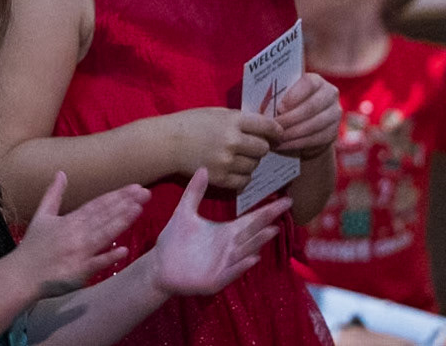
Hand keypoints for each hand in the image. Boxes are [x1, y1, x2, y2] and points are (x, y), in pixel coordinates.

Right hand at [12, 171, 148, 297]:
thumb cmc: (34, 246)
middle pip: (104, 216)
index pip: (97, 205)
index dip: (117, 195)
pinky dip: (108, 257)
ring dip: (121, 222)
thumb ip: (53, 194)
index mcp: (69, 220)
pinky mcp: (78, 272)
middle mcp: (76, 234)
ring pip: (103, 235)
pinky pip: (95, 263)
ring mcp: (78, 252)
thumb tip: (61, 172)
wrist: (22, 275)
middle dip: (125, 203)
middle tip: (145, 193)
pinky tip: (124, 250)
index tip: (135, 187)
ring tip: (138, 209)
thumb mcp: (42, 215)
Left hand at [149, 168, 289, 296]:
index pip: (251, 220)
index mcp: (226, 232)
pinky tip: (252, 258)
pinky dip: (241, 266)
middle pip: (252, 234)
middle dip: (267, 223)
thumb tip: (203, 167)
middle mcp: (230, 248)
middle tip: (283, 210)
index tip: (286, 200)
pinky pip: (231, 272)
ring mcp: (225, 264)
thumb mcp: (184, 213)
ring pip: (245, 252)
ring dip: (258, 242)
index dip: (268, 211)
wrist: (159, 266)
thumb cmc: (175, 241)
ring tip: (272, 230)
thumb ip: (194, 192)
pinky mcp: (216, 279)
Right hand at [170, 107, 280, 190]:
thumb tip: (264, 128)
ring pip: (254, 166)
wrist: (168, 143)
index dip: (276, 131)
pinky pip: (244, 181)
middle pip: (263, 148)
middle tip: (252, 146)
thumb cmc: (191, 123)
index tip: (279, 134)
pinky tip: (234, 170)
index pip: (266, 126)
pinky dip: (243, 176)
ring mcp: (227, 161)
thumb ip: (240, 120)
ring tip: (238, 158)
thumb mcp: (217, 113)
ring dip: (250, 162)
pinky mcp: (221, 178)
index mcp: (233, 121)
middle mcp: (233, 141)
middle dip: (260, 147)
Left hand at [276, 73, 339, 158]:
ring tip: (275, 138)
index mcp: (316, 80)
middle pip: (311, 107)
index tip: (279, 108)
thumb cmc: (286, 107)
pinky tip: (283, 145)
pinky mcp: (333, 132)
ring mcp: (334, 114)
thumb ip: (275, 97)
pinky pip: (316, 139)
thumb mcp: (281, 98)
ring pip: (313, 125)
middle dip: (289, 119)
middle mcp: (329, 94)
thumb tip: (261, 105)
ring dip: (292, 133)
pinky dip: (297, 143)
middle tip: (272, 127)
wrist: (303, 126)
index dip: (294, 96)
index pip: (308, 84)